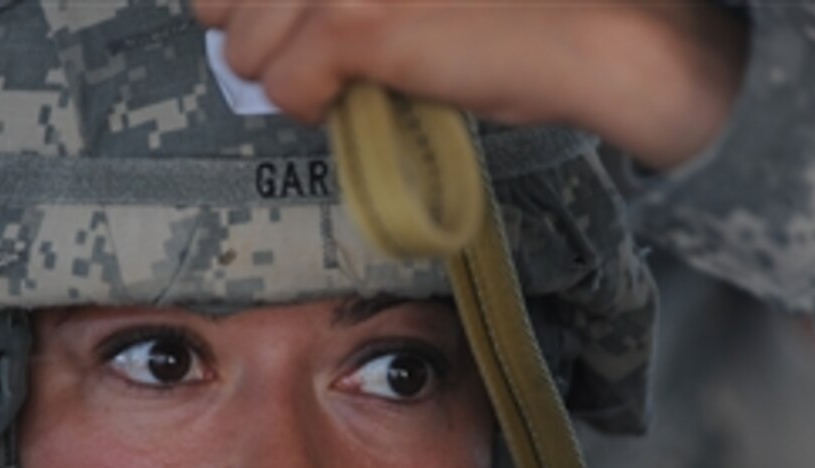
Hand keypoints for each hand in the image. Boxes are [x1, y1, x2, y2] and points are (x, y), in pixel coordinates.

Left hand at [192, 1, 745, 168]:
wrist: (591, 29)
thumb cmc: (509, 4)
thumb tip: (257, 18)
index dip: (241, 4)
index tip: (256, 19)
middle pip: (222, 1)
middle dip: (255, 40)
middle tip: (305, 58)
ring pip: (246, 50)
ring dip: (284, 78)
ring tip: (340, 82)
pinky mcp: (354, 22)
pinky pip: (284, 89)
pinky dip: (312, 109)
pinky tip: (356, 100)